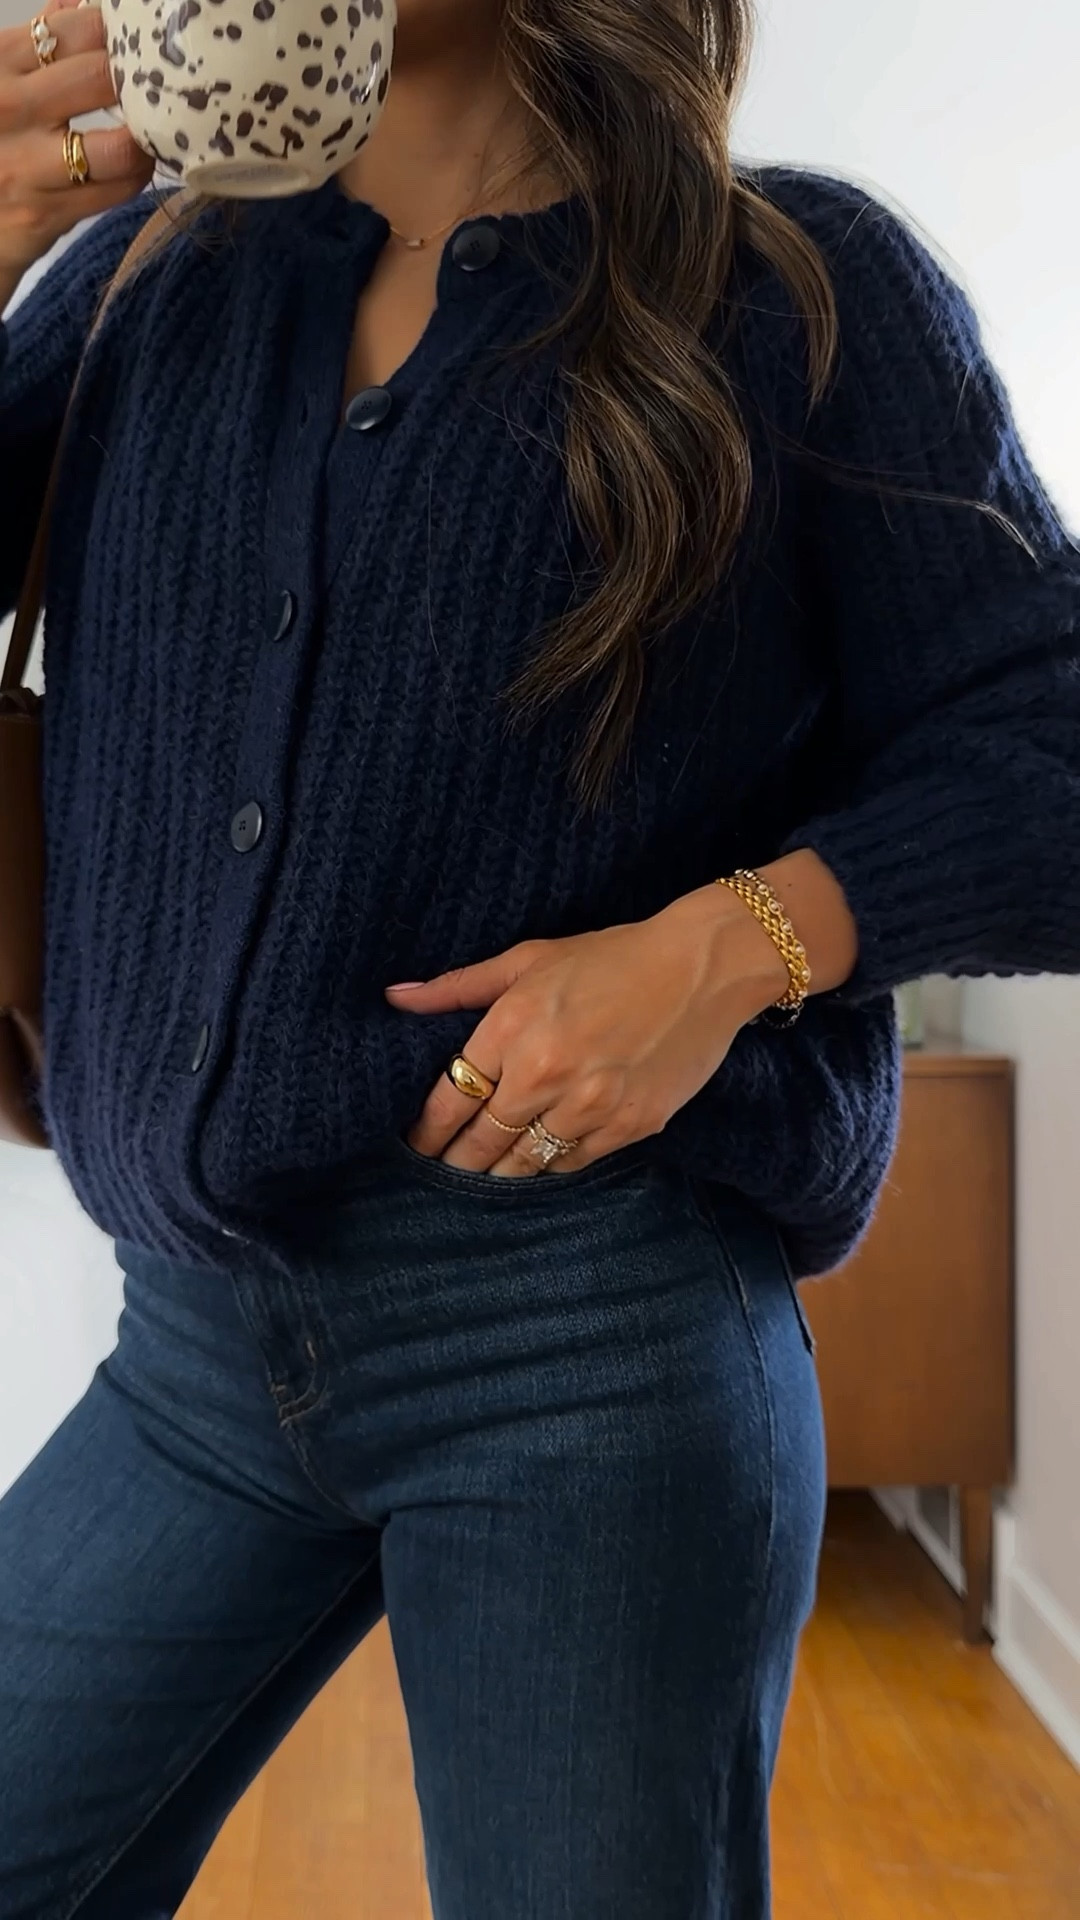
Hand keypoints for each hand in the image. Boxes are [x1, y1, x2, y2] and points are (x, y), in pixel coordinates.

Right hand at [0, 0, 152, 284]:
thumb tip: (79, 4)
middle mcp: (11, 107)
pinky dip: (137, 175)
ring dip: (147, 139)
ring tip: (152, 134)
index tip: (146, 44)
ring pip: (118, 146)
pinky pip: (115, 190)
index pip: (75, 29)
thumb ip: (37, 45)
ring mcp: (26, 164)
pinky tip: (138, 165)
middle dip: (143, 84)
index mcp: (1, 62)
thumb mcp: (0, 82)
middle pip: (102, 79)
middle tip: (164, 90)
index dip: (120, 33)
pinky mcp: (43, 213)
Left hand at [384, 885, 791, 1177]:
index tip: (415, 1145)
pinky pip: (572, 1162)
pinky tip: (536, 1160)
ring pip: (525, 1161)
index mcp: (513, 1026)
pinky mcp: (630, 1126)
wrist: (704, 968)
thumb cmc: (613, 957)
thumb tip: (395, 998)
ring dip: (498, 1172)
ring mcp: (591, 1105)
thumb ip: (458, 986)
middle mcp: (546, 1072)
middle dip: (455, 1160)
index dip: (426, 1131)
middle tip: (441, 1170)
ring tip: (482, 1174)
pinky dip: (550, 1163)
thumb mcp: (530, 958)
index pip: (450, 1099)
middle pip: (481, 1141)